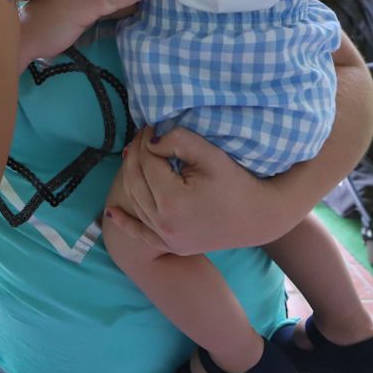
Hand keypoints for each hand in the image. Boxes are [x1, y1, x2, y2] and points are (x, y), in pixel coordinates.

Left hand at [104, 127, 300, 255]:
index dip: (145, 140)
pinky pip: (141, 234)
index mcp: (171, 200)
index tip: (150, 126)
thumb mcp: (210, 155)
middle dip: (135, 155)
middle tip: (140, 137)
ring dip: (130, 177)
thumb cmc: (238, 182)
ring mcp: (166, 238)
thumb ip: (178, 141)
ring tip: (134, 156)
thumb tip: (151, 141)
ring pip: (136, 202)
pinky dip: (125, 222)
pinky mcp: (172, 246)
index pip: (147, 162)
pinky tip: (111, 213)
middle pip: (136, 181)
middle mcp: (164, 223)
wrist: (261, 218)